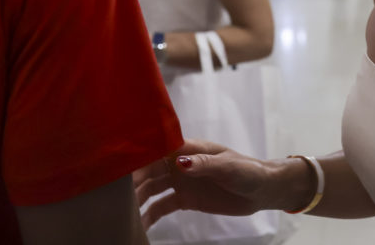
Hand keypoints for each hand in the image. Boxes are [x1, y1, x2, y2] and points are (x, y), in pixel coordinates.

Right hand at [133, 140, 284, 228]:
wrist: (260, 190)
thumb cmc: (246, 170)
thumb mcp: (227, 166)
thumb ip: (203, 164)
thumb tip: (178, 164)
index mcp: (187, 148)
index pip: (156, 148)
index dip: (137, 155)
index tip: (118, 165)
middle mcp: (178, 163)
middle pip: (149, 170)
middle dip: (132, 181)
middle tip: (113, 196)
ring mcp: (180, 181)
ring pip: (151, 189)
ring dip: (137, 199)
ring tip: (121, 213)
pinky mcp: (184, 199)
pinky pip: (162, 207)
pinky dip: (149, 215)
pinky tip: (138, 225)